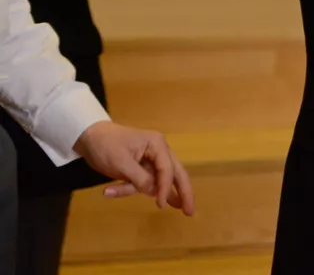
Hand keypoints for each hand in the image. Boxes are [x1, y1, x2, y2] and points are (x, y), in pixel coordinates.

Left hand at [75, 120, 194, 214]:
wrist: (89, 136)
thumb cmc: (106, 146)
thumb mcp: (121, 163)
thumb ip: (140, 178)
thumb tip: (154, 193)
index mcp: (157, 145)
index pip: (167, 169)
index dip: (165, 187)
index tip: (160, 205)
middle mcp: (159, 151)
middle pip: (175, 173)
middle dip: (183, 192)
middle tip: (189, 211)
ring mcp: (151, 160)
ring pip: (157, 181)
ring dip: (149, 192)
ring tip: (162, 205)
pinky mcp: (141, 168)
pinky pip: (141, 182)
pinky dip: (128, 189)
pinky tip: (109, 190)